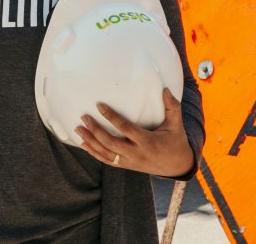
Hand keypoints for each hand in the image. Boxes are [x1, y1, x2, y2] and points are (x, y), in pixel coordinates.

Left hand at [74, 88, 193, 176]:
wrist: (176, 166)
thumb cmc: (175, 141)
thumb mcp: (176, 125)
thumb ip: (172, 107)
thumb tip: (166, 89)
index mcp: (148, 142)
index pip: (126, 129)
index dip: (112, 117)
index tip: (99, 105)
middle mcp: (137, 154)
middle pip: (111, 143)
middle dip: (95, 130)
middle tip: (84, 117)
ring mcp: (130, 162)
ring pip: (106, 154)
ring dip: (90, 142)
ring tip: (78, 129)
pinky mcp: (127, 165)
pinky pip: (107, 161)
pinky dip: (94, 153)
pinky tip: (84, 144)